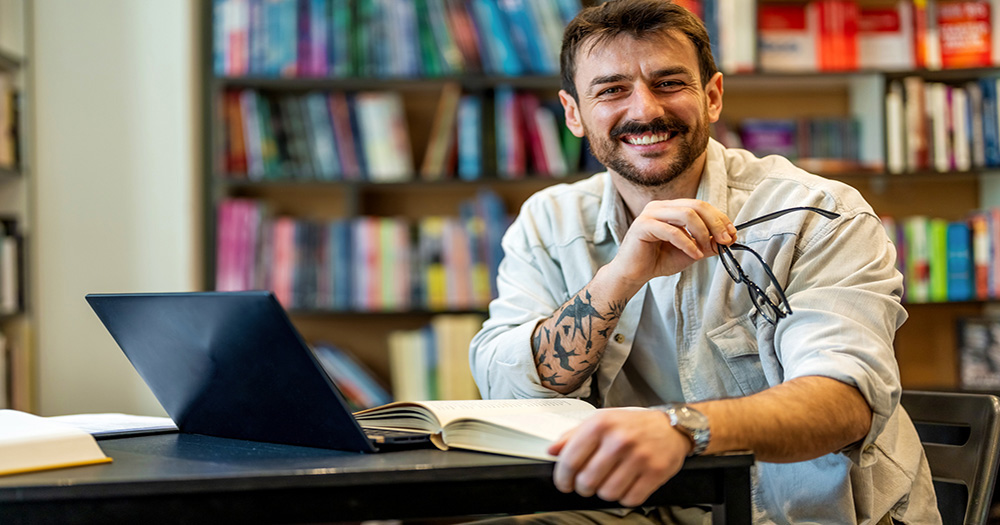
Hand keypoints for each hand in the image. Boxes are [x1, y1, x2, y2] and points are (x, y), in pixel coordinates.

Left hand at [547, 408, 691, 506]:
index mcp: (601, 424)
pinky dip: (624, 497)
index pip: (570, 461)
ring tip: (610, 480)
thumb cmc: (634, 424)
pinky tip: (626, 483)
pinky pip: (629, 499)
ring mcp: (638, 457)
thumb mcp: (601, 420)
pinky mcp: (655, 473)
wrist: (672, 426)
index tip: (564, 483)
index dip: (562, 478)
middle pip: (587, 481)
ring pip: (607, 493)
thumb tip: (552, 451)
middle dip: (583, 487)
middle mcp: (619, 440)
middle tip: (588, 483)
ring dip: (604, 491)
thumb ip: (573, 435)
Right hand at [607, 199, 735, 293]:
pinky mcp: (643, 226)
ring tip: (706, 250)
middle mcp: (660, 206)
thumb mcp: (690, 251)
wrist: (633, 274)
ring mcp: (650, 214)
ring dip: (702, 233)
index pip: (701, 205)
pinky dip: (688, 244)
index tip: (732, 234)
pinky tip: (695, 255)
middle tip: (726, 240)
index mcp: (670, 208)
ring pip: (686, 214)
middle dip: (715, 223)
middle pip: (696, 205)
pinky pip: (672, 231)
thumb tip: (729, 239)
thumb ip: (707, 243)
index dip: (719, 218)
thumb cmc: (658, 261)